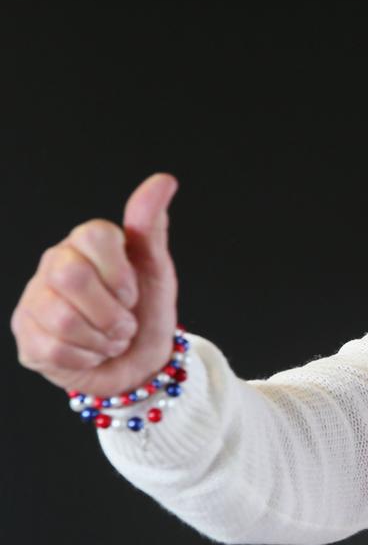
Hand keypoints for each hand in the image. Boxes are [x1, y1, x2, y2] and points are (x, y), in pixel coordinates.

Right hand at [11, 173, 179, 395]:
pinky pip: (53, 349)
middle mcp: (53, 265)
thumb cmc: (146, 312)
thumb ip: (150, 226)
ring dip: (102, 339)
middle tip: (124, 323)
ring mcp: (35, 301)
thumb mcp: (156, 270)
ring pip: (62, 318)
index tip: (133, 292)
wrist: (139, 364)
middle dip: (111, 311)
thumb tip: (163, 180)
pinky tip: (91, 353)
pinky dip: (86, 358)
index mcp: (85, 243)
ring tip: (110, 339)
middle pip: (71, 276)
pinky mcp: (26, 337)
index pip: (93, 235)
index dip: (119, 272)